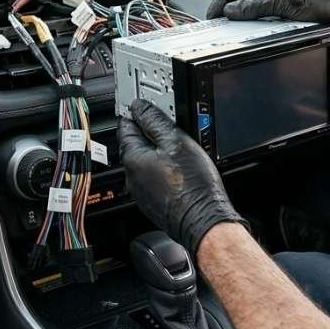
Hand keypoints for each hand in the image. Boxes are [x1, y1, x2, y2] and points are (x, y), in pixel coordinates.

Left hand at [119, 99, 246, 252]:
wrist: (203, 221)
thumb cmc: (192, 187)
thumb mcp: (177, 142)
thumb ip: (155, 121)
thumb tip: (140, 107)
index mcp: (132, 158)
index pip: (126, 125)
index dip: (138, 112)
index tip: (148, 107)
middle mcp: (131, 176)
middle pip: (136, 144)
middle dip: (150, 133)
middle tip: (171, 128)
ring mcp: (141, 191)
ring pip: (146, 162)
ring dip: (158, 153)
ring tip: (180, 151)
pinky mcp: (152, 202)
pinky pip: (154, 179)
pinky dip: (163, 171)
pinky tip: (180, 171)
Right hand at [205, 0, 329, 53]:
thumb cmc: (324, 2)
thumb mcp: (286, 1)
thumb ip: (257, 5)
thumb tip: (232, 10)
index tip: (214, 13)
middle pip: (241, 1)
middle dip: (229, 12)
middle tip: (219, 25)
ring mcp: (277, 8)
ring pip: (250, 16)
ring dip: (242, 24)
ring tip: (235, 31)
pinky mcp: (283, 23)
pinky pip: (262, 27)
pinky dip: (254, 33)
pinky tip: (253, 36)